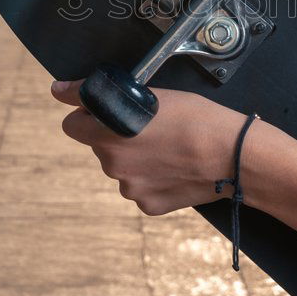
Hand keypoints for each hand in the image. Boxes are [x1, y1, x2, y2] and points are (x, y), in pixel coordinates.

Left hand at [51, 79, 247, 215]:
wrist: (234, 156)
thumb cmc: (199, 118)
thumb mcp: (154, 94)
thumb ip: (108, 97)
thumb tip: (62, 90)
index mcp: (108, 133)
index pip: (72, 125)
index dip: (86, 115)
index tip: (96, 113)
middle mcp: (112, 163)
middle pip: (102, 146)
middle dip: (118, 136)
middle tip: (152, 128)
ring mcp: (130, 187)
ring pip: (123, 168)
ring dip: (137, 159)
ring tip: (170, 149)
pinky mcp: (147, 205)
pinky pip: (142, 188)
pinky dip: (154, 179)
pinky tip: (176, 168)